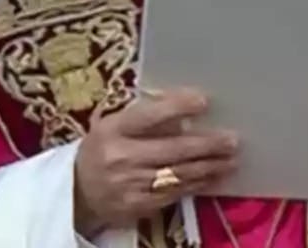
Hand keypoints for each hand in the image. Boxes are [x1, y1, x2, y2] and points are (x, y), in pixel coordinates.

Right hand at [74, 89, 237, 235]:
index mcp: (113, 129)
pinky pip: (175, 194)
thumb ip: (142, 116)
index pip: (149, 115)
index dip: (177, 107)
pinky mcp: (139, 206)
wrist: (76, 193)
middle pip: (172, 149)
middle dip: (206, 144)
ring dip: (209, 167)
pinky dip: (197, 185)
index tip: (202, 101)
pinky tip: (213, 177)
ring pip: (179, 174)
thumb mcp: (110, 125)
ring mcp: (131, 184)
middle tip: (231, 139)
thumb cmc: (100, 149)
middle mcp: (122, 157)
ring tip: (231, 159)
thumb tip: (181, 104)